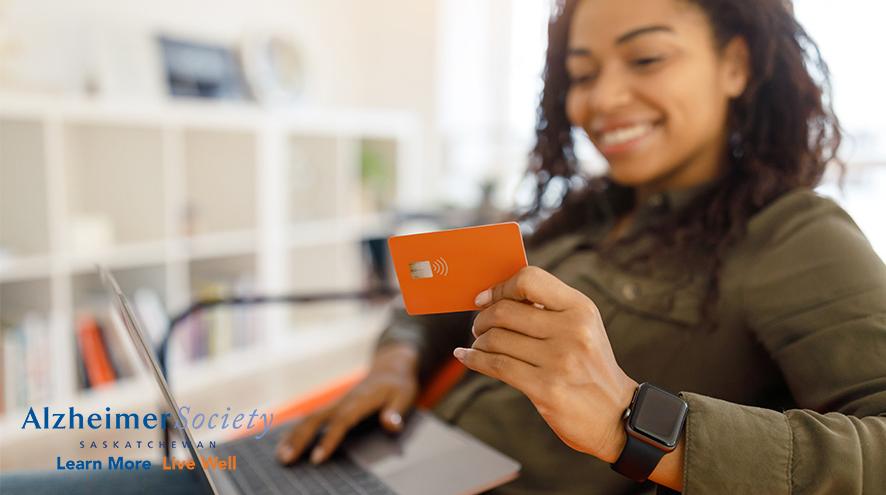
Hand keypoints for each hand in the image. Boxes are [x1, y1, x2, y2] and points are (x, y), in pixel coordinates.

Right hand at [276, 343, 418, 464]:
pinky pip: (313, 417)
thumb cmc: (398, 384)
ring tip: (280, 456)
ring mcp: (337, 402)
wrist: (391, 366)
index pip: (341, 421)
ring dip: (294, 436)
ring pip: (311, 418)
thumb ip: (396, 411)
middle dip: (300, 439)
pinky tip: (287, 444)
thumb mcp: (404, 396)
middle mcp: (344, 400)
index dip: (329, 440)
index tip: (317, 458)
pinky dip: (298, 430)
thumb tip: (391, 424)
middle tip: (286, 459)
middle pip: (317, 419)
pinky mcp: (334, 406)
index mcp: (360, 400)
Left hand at [454, 266, 637, 462]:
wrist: (616, 415)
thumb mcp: (581, 327)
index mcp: (580, 308)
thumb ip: (547, 308)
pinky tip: (466, 356)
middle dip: (482, 318)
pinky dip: (474, 359)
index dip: (500, 287)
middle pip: (505, 311)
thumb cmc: (589, 366)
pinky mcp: (545, 388)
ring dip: (479, 342)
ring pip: (496, 339)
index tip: (484, 298)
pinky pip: (496, 366)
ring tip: (479, 345)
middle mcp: (572, 330)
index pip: (530, 280)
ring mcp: (559, 360)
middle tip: (479, 327)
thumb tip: (496, 295)